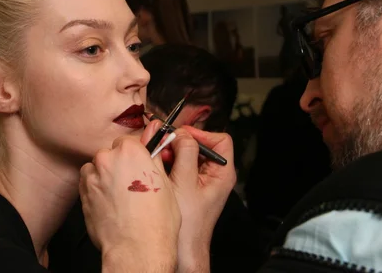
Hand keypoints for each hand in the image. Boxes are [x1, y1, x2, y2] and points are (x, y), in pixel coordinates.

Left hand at [80, 127, 180, 271]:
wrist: (136, 249)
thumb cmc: (156, 221)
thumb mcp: (165, 182)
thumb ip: (156, 156)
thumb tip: (157, 139)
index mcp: (130, 151)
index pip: (128, 141)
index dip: (135, 154)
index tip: (139, 164)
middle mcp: (107, 159)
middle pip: (111, 153)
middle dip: (119, 165)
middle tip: (132, 184)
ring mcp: (92, 176)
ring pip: (98, 168)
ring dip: (106, 177)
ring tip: (121, 197)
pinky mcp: (83, 193)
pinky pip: (88, 183)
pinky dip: (96, 190)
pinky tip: (110, 203)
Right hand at [149, 124, 235, 272]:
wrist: (183, 248)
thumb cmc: (189, 224)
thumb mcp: (186, 183)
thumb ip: (185, 154)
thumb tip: (181, 133)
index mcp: (222, 173)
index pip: (219, 140)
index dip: (200, 134)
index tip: (181, 135)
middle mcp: (214, 174)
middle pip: (201, 145)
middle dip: (181, 143)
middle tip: (165, 147)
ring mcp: (201, 180)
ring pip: (188, 154)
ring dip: (172, 153)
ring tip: (160, 159)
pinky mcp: (189, 185)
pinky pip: (180, 165)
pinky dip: (169, 163)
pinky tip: (159, 168)